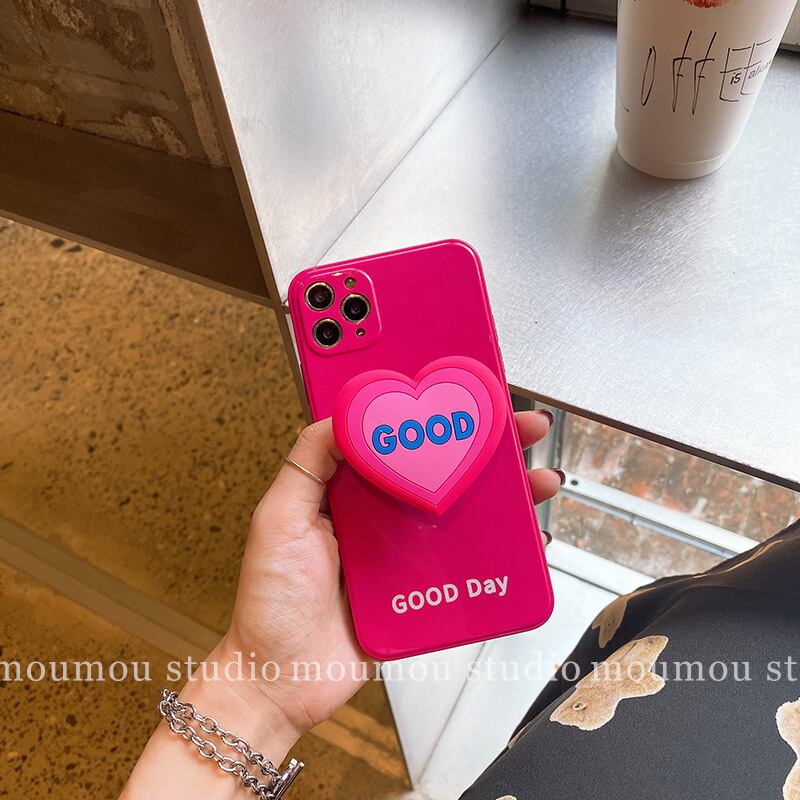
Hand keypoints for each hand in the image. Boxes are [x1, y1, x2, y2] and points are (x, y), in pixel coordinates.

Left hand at [217, 410, 561, 740]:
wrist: (285, 679)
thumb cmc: (270, 602)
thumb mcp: (278, 519)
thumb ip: (306, 464)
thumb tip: (342, 412)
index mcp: (346, 490)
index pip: (395, 438)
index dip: (430, 412)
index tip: (461, 392)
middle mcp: (380, 514)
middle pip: (441, 468)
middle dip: (484, 444)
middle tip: (518, 426)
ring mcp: (405, 550)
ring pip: (462, 509)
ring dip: (503, 491)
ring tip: (535, 478)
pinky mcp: (423, 587)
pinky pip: (467, 561)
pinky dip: (501, 547)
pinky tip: (524, 538)